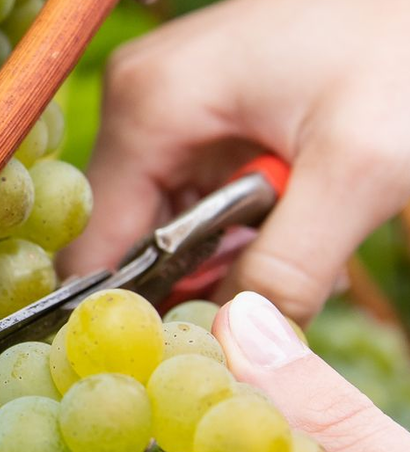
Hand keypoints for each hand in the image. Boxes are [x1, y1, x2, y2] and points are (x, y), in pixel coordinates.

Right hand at [63, 0, 409, 321]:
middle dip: (192, 280)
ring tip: (299, 248)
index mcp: (146, 106)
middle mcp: (136, 100)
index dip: (133, 311)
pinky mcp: (197, 106)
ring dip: (221, 254)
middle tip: (273, 294)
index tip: (194, 351)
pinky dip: (235, 224)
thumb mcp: (359, 169)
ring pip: (160, 221)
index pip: (92, 247)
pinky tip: (293, 219)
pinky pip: (190, 192)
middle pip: (125, 238)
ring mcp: (163, 100)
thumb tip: (230, 347)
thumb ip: (287, 268)